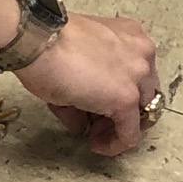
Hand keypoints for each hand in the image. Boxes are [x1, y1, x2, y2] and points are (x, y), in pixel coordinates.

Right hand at [13, 13, 160, 155]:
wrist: (37, 41)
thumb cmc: (46, 43)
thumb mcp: (75, 59)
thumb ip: (87, 89)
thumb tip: (81, 122)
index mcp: (130, 36)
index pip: (137, 74)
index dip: (118, 94)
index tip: (99, 106)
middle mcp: (142, 53)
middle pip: (144, 94)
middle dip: (122, 112)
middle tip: (97, 122)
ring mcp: (137, 77)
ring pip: (141, 115)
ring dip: (119, 128)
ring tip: (95, 135)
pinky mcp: (127, 99)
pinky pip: (130, 134)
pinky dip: (115, 144)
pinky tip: (97, 145)